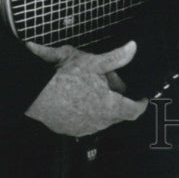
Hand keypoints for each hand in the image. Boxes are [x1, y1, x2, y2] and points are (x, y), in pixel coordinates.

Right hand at [25, 41, 147, 136]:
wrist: (36, 94)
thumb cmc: (65, 77)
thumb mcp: (93, 62)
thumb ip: (116, 57)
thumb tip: (133, 47)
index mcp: (109, 106)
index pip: (133, 111)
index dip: (140, 104)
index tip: (143, 98)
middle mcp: (99, 121)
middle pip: (117, 113)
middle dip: (118, 99)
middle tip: (110, 81)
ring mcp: (84, 128)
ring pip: (102, 118)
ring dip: (103, 106)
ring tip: (93, 88)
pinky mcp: (70, 130)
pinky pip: (86, 122)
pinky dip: (88, 112)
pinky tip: (80, 98)